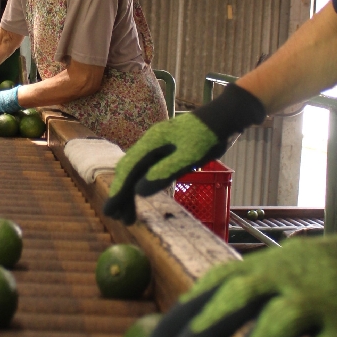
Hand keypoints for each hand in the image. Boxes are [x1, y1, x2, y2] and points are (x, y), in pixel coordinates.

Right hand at [103, 83, 264, 224]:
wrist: (227, 116)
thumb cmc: (209, 135)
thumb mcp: (189, 156)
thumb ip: (165, 172)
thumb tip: (139, 191)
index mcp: (152, 142)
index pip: (128, 169)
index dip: (118, 191)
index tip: (110, 211)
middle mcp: (150, 144)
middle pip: (129, 171)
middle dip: (122, 195)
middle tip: (119, 219)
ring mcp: (158, 147)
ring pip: (138, 172)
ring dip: (131, 193)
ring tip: (130, 217)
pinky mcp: (168, 151)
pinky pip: (148, 170)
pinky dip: (143, 185)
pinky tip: (142, 197)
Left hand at [149, 235, 336, 336]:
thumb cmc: (328, 272)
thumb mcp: (284, 264)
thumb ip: (245, 284)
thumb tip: (192, 308)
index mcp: (268, 263)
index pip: (213, 286)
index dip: (181, 317)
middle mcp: (290, 279)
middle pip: (232, 307)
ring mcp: (320, 305)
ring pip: (268, 336)